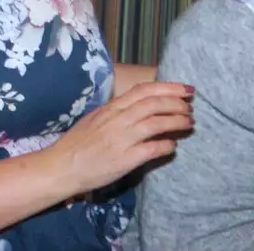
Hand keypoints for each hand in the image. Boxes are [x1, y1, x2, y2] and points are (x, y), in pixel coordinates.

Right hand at [48, 81, 193, 193]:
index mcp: (110, 108)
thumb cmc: (77, 144)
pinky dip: (166, 145)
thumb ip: (117, 112)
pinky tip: (173, 146)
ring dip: (176, 121)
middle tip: (191, 106)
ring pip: (155, 123)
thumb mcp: (95, 119)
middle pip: (153, 103)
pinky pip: (151, 149)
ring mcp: (121, 138)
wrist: (62, 166)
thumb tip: (140, 108)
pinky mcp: (124, 159)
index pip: (143, 90)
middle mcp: (117, 119)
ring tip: (189, 123)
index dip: (167, 87)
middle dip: (176, 102)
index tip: (185, 88)